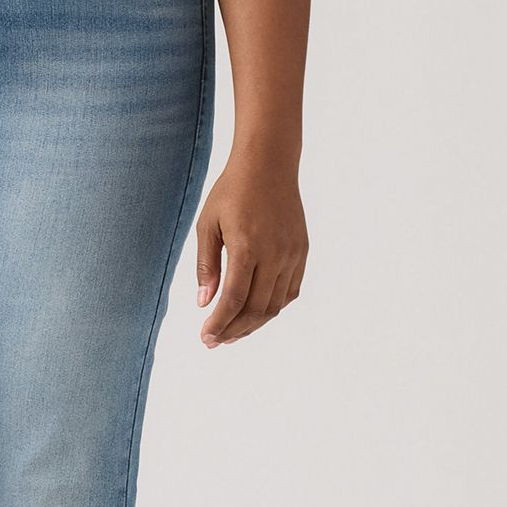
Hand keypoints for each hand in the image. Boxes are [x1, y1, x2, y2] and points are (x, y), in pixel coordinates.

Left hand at [188, 157, 306, 347]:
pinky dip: (273, 307)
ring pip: (275, 305)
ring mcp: (292, 254)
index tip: (205, 337)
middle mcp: (275, 253)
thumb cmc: (231, 192)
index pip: (234, 298)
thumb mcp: (208, 225)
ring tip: (232, 333)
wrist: (269, 165)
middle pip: (256, 308)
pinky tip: (255, 313)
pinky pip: (290, 291)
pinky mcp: (302, 252)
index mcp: (247, 246)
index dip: (219, 323)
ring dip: (253, 324)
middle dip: (233, 330)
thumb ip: (206, 265)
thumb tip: (204, 303)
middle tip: (214, 341)